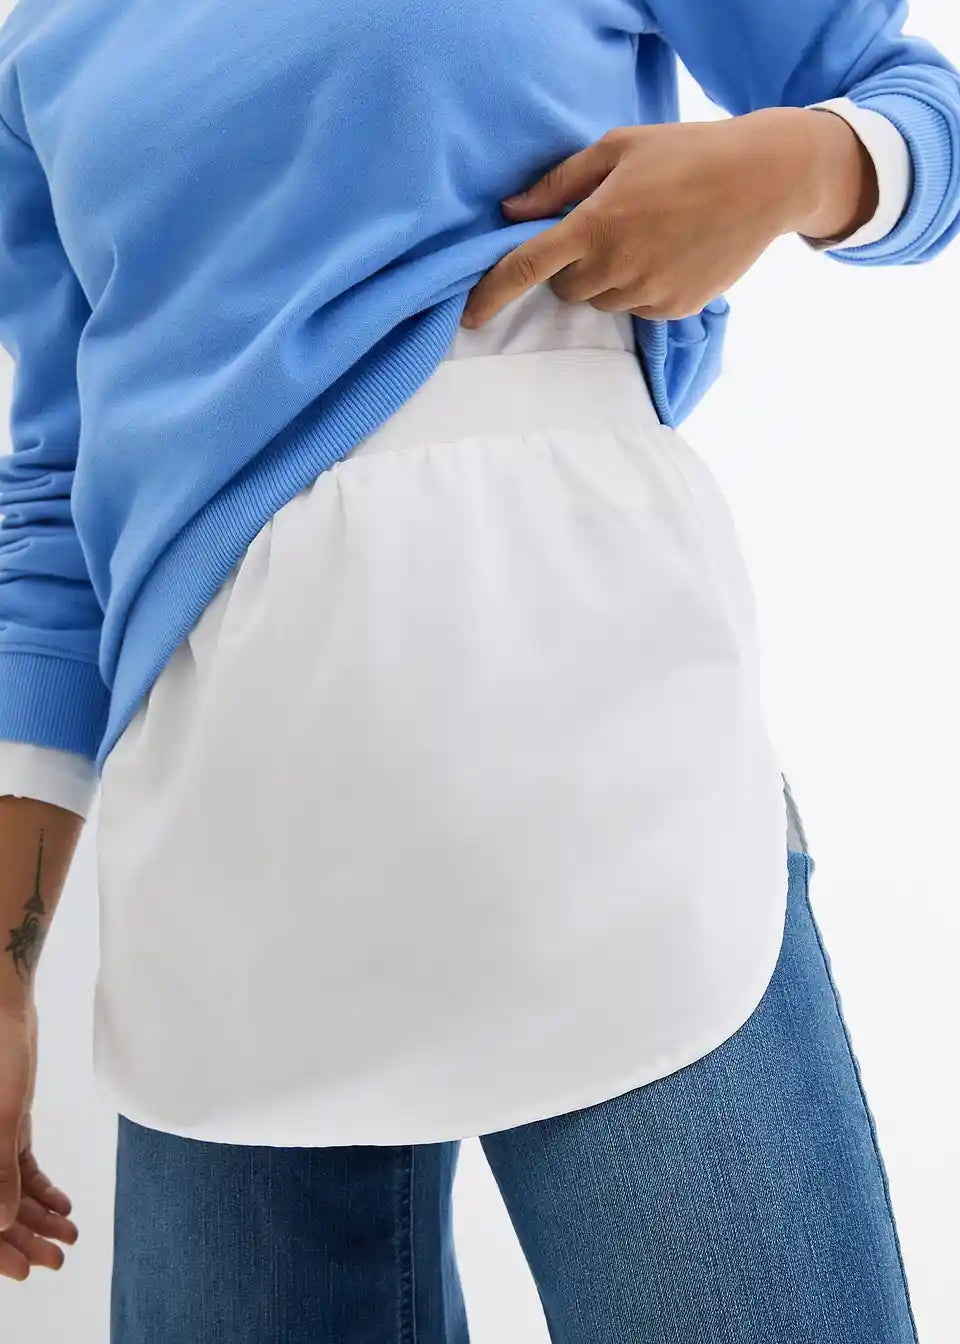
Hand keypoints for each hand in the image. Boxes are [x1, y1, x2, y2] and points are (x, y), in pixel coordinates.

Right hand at [0, 1002, 77, 1279]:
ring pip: (7, 1193)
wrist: (3, 1006)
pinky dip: (40, 1189)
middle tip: (59, 1258)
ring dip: (38, 1217)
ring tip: (71, 1235)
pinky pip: (18, 1167)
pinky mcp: (3, 1126)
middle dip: (23, 1239)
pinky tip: (65, 1205)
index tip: (26, 1270)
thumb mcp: (0, 1117)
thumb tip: (1, 1224)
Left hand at [461, 107, 875, 327]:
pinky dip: (639, 288)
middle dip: (572, 266)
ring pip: (601, 302)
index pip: (526, 267)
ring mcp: (647, 293)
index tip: (470, 315)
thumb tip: (512, 211)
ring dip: (607, 278)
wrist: (765, 180)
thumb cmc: (686, 152)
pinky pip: (636, 310)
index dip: (492, 293)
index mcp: (596, 224)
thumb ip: (559, 183)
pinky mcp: (674, 309)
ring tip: (646, 236)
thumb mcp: (619, 148)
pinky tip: (669, 253)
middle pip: (566, 289)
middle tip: (606, 229)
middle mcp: (617, 266)